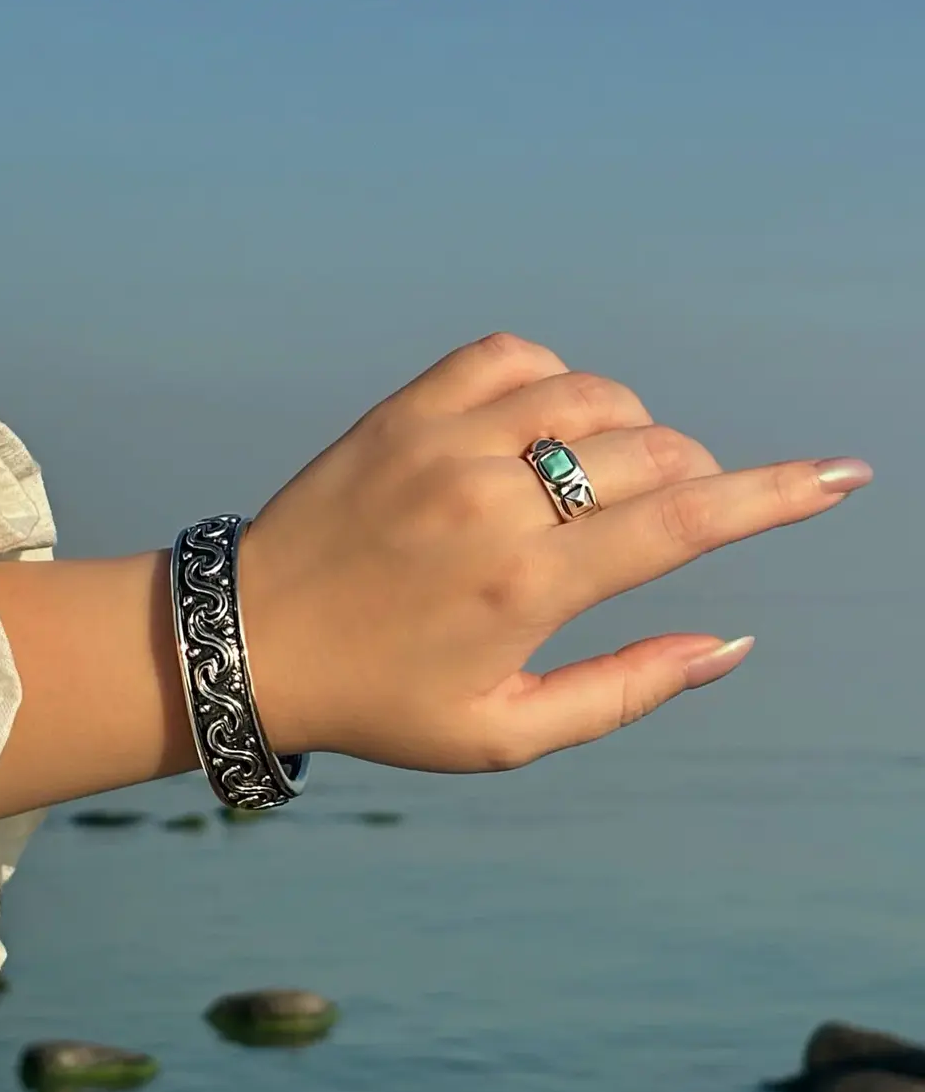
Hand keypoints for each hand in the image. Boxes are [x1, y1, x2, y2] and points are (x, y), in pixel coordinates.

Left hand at [238, 333, 871, 771]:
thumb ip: (624, 693)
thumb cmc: (379, 702)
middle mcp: (489, 500)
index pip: (682, 523)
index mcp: (522, 588)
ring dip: (631, 431)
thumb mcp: (504, 735)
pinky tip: (546, 424)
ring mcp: (441, 442)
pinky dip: (555, 380)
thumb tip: (730, 642)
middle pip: (650, 452)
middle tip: (670, 515)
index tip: (843, 473)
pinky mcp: (402, 410)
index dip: (778, 496)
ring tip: (604, 481)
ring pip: (592, 395)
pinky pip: (511, 355)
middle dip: (695, 478)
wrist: (248, 641)